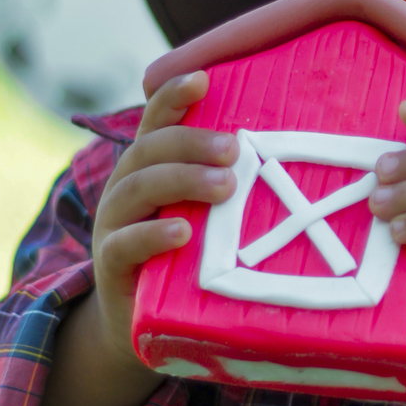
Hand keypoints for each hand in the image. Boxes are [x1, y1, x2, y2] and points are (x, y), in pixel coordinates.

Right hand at [90, 71, 237, 368]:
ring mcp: (113, 225)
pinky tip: (182, 231)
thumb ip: (229, 183)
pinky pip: (125, 244)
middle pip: (150, 149)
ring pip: (136, 188)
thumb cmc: (186, 259)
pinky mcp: (112, 267)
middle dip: (193, 143)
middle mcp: (124, 188)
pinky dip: (153, 234)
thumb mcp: (205, 216)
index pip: (157, 120)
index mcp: (149, 167)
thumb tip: (294, 157)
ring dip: (182, 180)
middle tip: (236, 148)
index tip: (203, 80)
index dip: (174, 96)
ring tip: (225, 186)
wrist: (140, 325)